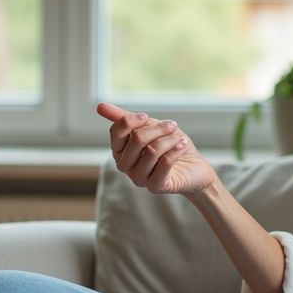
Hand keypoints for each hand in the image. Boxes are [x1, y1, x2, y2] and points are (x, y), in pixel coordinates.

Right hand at [96, 103, 214, 194]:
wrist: (193, 167)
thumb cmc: (169, 145)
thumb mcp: (149, 127)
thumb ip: (125, 118)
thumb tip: (100, 106)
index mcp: (119, 150)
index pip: (116, 132)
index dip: (132, 121)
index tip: (146, 117)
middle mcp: (125, 165)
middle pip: (136, 139)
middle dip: (158, 128)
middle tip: (172, 125)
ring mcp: (138, 178)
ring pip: (152, 151)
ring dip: (170, 139)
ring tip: (180, 138)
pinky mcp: (155, 186)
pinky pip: (164, 163)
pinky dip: (175, 150)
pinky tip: (182, 145)